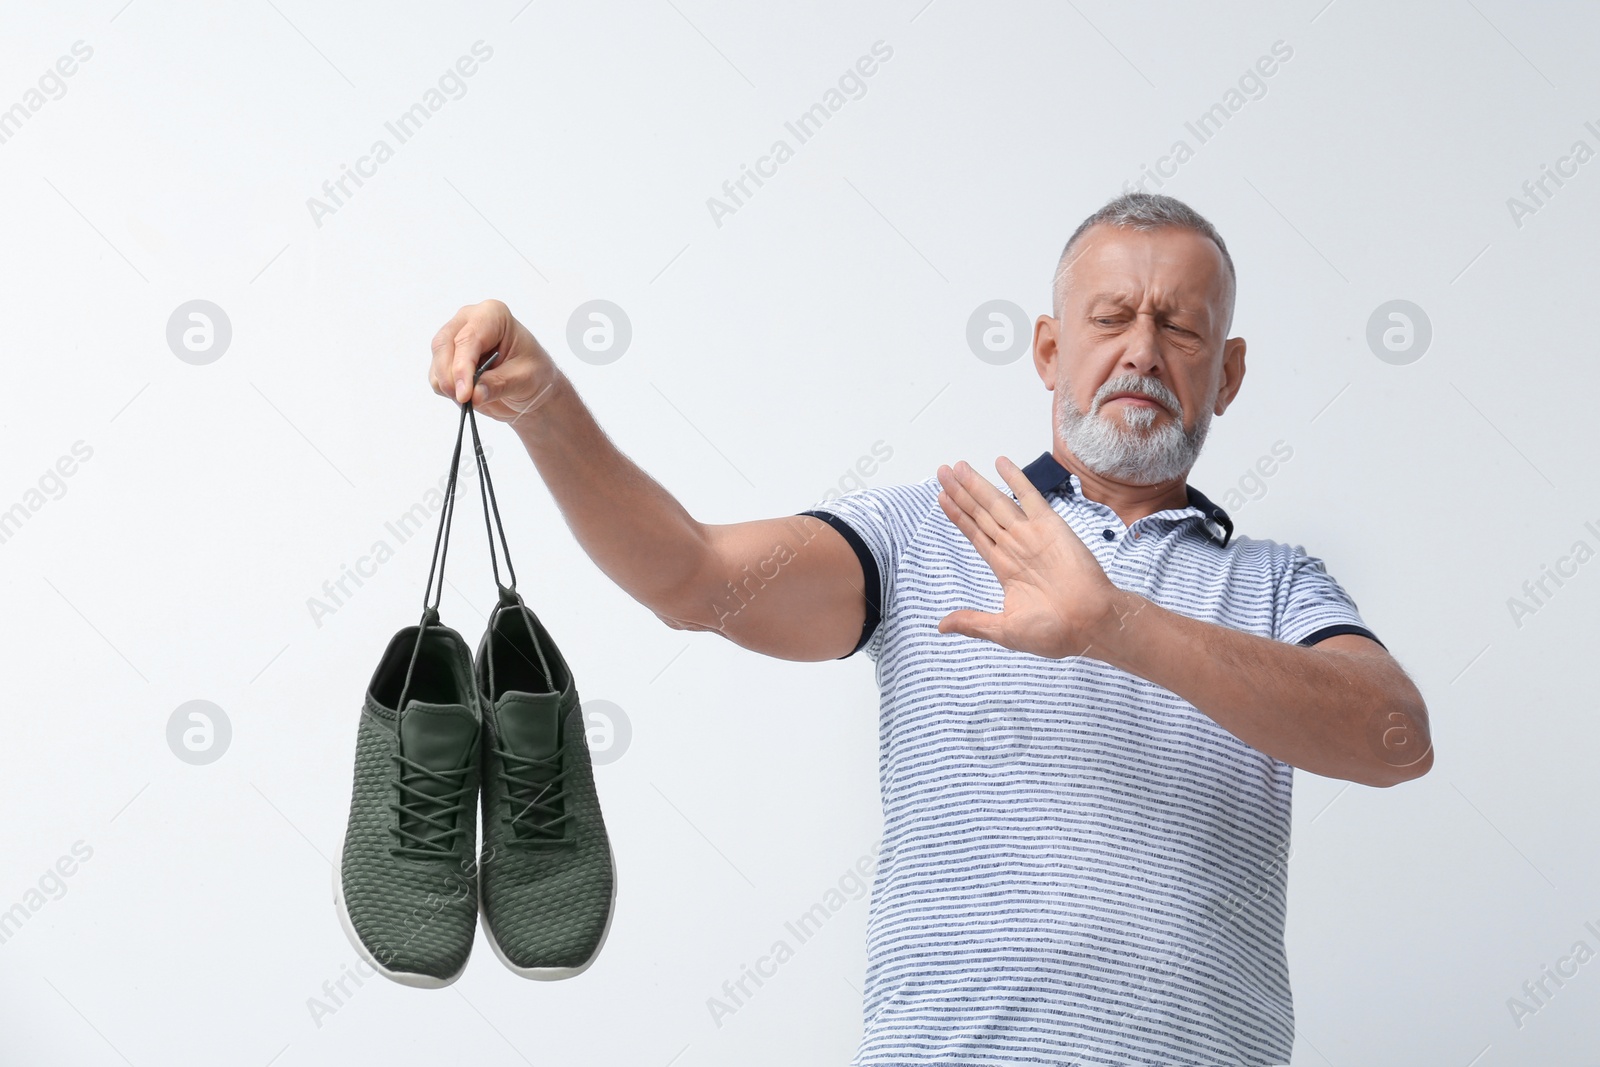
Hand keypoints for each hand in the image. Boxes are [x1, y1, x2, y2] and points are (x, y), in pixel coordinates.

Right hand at [429, 300, 559, 423]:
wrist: (531, 386)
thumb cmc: (534, 372)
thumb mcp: (524, 379)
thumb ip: (498, 385)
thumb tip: (474, 395)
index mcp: (493, 315)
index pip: (468, 338)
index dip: (462, 367)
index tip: (465, 393)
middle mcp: (469, 320)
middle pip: (443, 345)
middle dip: (450, 376)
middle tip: (464, 400)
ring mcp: (454, 337)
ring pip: (437, 362)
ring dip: (449, 385)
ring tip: (474, 398)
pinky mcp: (447, 358)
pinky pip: (436, 376)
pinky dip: (448, 391)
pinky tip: (469, 394)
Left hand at [935, 457, 1123, 658]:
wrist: (1089, 624)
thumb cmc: (1053, 631)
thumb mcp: (1004, 630)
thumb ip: (973, 622)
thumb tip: (942, 625)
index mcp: (1004, 567)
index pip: (974, 534)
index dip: (958, 515)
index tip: (941, 497)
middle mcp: (1014, 546)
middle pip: (980, 513)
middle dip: (960, 493)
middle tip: (942, 471)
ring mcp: (1031, 534)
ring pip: (996, 503)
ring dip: (976, 484)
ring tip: (957, 466)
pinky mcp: (1050, 526)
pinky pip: (1028, 497)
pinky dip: (1015, 478)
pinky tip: (1000, 463)